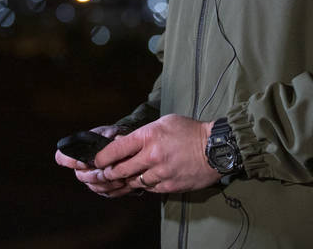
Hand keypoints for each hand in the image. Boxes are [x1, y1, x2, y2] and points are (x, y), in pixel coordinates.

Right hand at [54, 125, 133, 198]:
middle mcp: (81, 167)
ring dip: (107, 183)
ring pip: (94, 186)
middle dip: (94, 175)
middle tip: (105, 172)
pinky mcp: (103, 188)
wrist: (126, 147)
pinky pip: (107, 192)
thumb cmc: (115, 136)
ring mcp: (91, 179)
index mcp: (78, 150)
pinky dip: (116, 189)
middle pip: (81, 175)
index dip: (70, 161)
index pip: (62, 157)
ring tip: (120, 178)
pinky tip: (125, 183)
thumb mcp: (112, 131)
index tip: (82, 162)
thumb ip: (108, 135)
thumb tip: (112, 140)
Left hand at [97, 115, 221, 194]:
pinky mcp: (169, 186)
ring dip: (127, 180)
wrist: (215, 148)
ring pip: (133, 182)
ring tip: (125, 176)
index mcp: (149, 136)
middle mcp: (152, 156)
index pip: (115, 150)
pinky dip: (145, 185)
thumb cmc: (190, 132)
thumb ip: (143, 134)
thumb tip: (123, 143)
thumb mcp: (164, 122)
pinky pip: (149, 189)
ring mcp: (160, 173)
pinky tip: (146, 179)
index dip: (101, 158)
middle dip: (109, 173)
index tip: (97, 161)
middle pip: (119, 170)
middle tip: (106, 172)